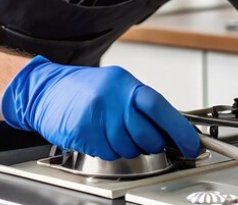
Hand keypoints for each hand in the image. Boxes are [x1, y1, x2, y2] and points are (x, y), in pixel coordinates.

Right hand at [1, 56, 200, 160]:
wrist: (45, 90)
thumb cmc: (82, 89)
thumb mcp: (115, 86)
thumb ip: (141, 104)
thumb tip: (171, 127)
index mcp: (125, 83)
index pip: (159, 106)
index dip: (179, 129)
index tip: (192, 144)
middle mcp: (112, 97)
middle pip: (146, 134)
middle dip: (152, 144)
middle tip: (146, 140)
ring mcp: (97, 115)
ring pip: (129, 148)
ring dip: (128, 148)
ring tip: (115, 133)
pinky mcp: (83, 132)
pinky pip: (108, 153)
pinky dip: (109, 151)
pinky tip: (100, 137)